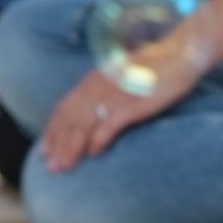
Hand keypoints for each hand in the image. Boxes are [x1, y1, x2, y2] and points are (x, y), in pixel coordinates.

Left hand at [40, 55, 201, 173]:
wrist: (178, 54)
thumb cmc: (151, 69)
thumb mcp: (118, 77)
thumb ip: (102, 93)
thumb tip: (91, 117)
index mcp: (93, 80)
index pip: (64, 108)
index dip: (53, 131)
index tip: (45, 151)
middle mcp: (98, 87)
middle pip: (70, 119)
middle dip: (58, 145)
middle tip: (52, 168)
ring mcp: (114, 95)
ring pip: (84, 124)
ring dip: (72, 147)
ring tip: (66, 166)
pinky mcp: (132, 104)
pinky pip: (110, 125)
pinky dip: (99, 140)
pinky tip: (94, 154)